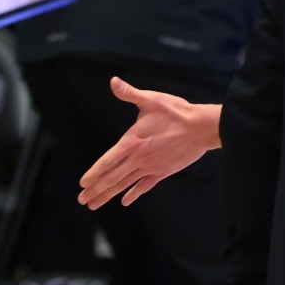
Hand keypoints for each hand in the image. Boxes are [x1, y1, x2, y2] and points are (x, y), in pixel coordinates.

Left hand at [77, 80, 220, 208]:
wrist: (202, 128)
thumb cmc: (175, 112)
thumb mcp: (150, 100)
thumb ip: (129, 93)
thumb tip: (113, 81)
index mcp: (131, 142)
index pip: (107, 161)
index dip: (94, 173)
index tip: (82, 184)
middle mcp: (138, 158)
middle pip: (112, 177)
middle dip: (95, 190)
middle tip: (82, 200)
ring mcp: (151, 167)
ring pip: (125, 184)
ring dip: (109, 195)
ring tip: (94, 204)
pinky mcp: (163, 172)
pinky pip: (145, 186)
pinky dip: (134, 193)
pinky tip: (125, 201)